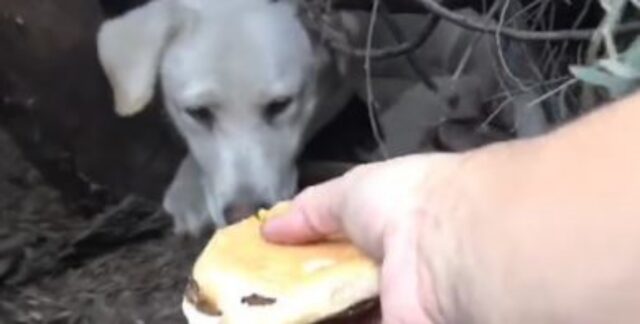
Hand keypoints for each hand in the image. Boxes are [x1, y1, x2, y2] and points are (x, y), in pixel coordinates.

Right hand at [261, 153, 467, 323]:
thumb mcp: (348, 191)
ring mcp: (392, 300)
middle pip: (337, 280)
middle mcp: (389, 264)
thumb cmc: (403, 201)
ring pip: (346, 309)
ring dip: (313, 308)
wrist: (448, 244)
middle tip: (261, 292)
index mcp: (384, 224)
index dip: (303, 249)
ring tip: (269, 309)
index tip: (268, 258)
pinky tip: (295, 318)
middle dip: (301, 285)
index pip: (337, 240)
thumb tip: (269, 227)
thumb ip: (310, 210)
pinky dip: (328, 319)